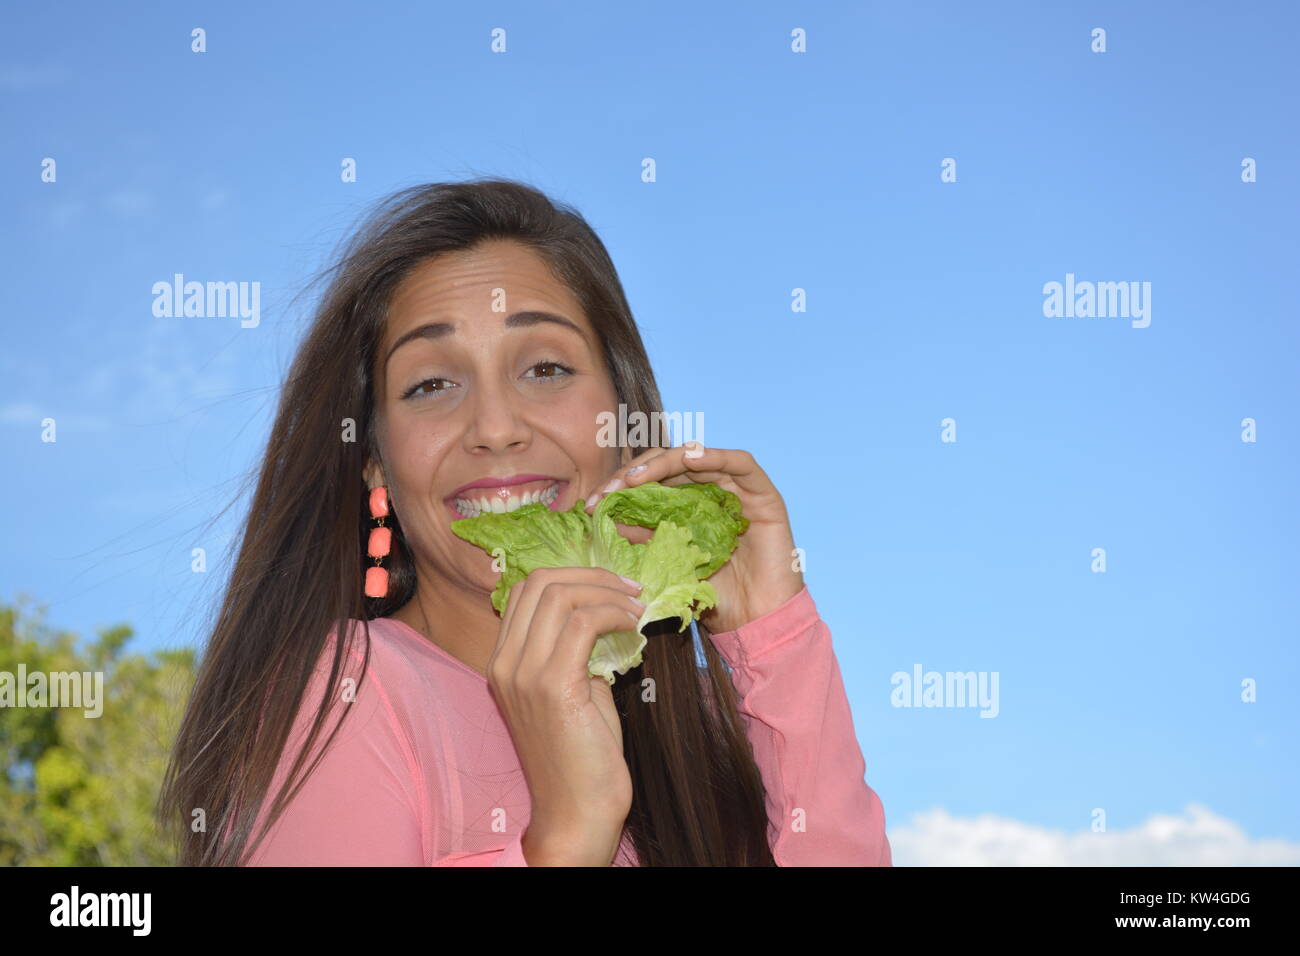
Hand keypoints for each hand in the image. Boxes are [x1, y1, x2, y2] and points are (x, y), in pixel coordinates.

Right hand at [489, 566, 645, 864]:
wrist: (576, 812)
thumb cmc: (582, 757)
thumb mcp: (572, 691)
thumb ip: (575, 652)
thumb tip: (606, 615)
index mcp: (502, 662)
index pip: (525, 590)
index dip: (572, 576)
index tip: (612, 585)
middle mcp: (504, 663)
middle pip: (540, 582)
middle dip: (592, 574)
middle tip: (629, 587)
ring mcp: (523, 673)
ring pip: (561, 596)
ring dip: (608, 592)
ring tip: (636, 606)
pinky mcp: (552, 685)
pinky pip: (583, 622)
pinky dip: (613, 614)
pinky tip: (634, 626)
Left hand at [584, 441, 803, 633]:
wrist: (756, 623)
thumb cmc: (714, 598)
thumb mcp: (668, 566)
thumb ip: (643, 540)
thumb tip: (607, 520)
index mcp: (687, 506)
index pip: (650, 482)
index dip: (620, 487)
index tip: (592, 504)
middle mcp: (712, 491)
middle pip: (669, 465)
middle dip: (634, 474)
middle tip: (609, 492)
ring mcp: (738, 490)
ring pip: (698, 458)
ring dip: (664, 463)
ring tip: (636, 478)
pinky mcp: (763, 493)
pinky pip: (740, 463)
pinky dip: (714, 456)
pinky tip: (689, 460)